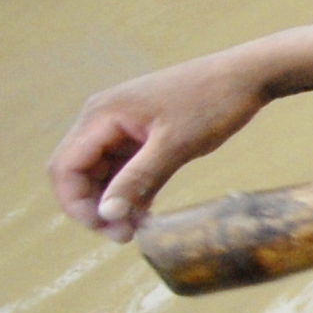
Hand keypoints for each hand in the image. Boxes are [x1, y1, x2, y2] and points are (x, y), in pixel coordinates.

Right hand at [50, 54, 269, 240]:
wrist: (247, 76)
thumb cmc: (212, 103)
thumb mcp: (176, 146)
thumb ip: (139, 179)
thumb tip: (106, 214)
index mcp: (101, 115)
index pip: (65, 167)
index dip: (77, 204)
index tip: (107, 229)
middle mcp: (101, 118)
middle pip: (77, 172)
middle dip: (95, 206)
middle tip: (125, 236)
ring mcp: (120, 125)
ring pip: (99, 173)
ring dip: (113, 201)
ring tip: (139, 228)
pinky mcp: (139, 132)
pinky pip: (121, 167)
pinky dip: (129, 189)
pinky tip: (147, 212)